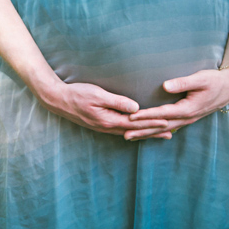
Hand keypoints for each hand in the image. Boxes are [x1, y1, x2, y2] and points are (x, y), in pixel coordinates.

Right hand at [38, 81, 171, 138]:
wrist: (57, 100)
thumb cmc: (77, 94)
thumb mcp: (98, 95)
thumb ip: (117, 102)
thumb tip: (136, 108)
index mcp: (108, 120)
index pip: (136, 123)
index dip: (152, 122)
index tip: (168, 122)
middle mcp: (107, 127)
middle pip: (135, 131)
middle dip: (153, 132)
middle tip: (170, 134)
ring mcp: (102, 127)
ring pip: (128, 132)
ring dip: (144, 133)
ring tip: (159, 135)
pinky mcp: (99, 124)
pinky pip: (120, 130)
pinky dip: (133, 131)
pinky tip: (137, 131)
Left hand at [126, 68, 228, 137]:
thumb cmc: (214, 80)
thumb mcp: (200, 78)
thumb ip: (182, 82)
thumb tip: (165, 85)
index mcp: (188, 109)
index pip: (162, 113)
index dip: (146, 115)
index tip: (131, 117)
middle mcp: (186, 118)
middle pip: (159, 127)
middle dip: (142, 130)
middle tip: (124, 134)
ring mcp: (186, 121)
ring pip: (162, 130)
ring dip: (146, 134)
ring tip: (128, 137)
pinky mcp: (185, 119)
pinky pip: (167, 128)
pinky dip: (154, 132)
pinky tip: (144, 134)